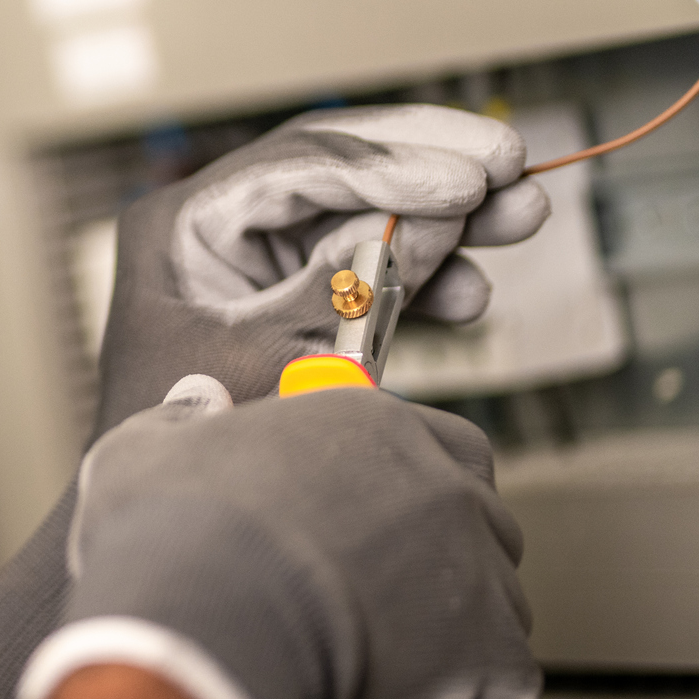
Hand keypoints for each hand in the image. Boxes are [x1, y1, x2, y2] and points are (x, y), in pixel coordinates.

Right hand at [18, 387, 538, 698]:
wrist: (200, 632)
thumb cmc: (173, 544)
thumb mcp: (150, 448)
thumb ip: (187, 419)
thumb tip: (197, 405)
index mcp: (367, 423)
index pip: (437, 440)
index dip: (406, 481)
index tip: (374, 508)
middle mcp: (436, 484)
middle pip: (476, 516)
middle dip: (438, 552)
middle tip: (377, 586)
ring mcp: (473, 570)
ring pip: (494, 601)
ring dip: (450, 627)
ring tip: (376, 653)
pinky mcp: (491, 659)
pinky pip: (501, 683)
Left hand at [94, 105, 548, 434]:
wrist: (173, 535)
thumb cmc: (189, 445)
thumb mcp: (267, 359)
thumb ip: (346, 284)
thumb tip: (434, 220)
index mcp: (182, 223)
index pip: (298, 164)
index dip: (391, 164)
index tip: (470, 179)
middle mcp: (216, 229)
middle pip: (337, 173)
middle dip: (429, 168)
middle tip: (512, 163)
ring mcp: (256, 267)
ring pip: (364, 219)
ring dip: (446, 220)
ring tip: (525, 217)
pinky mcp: (294, 306)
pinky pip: (366, 275)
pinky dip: (422, 282)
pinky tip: (474, 296)